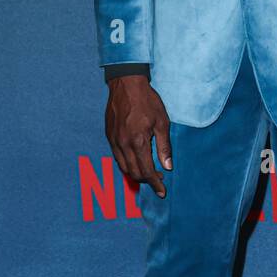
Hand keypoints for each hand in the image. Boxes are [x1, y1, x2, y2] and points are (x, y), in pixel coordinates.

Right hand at [105, 75, 171, 198]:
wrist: (126, 84)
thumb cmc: (147, 101)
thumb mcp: (162, 122)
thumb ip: (165, 146)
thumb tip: (168, 166)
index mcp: (138, 142)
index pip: (146, 171)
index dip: (155, 184)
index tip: (162, 191)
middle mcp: (123, 144)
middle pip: (134, 173)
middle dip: (146, 180)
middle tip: (158, 180)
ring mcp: (114, 140)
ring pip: (123, 167)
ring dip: (136, 174)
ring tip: (148, 173)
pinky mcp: (109, 136)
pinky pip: (117, 157)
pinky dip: (127, 164)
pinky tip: (136, 161)